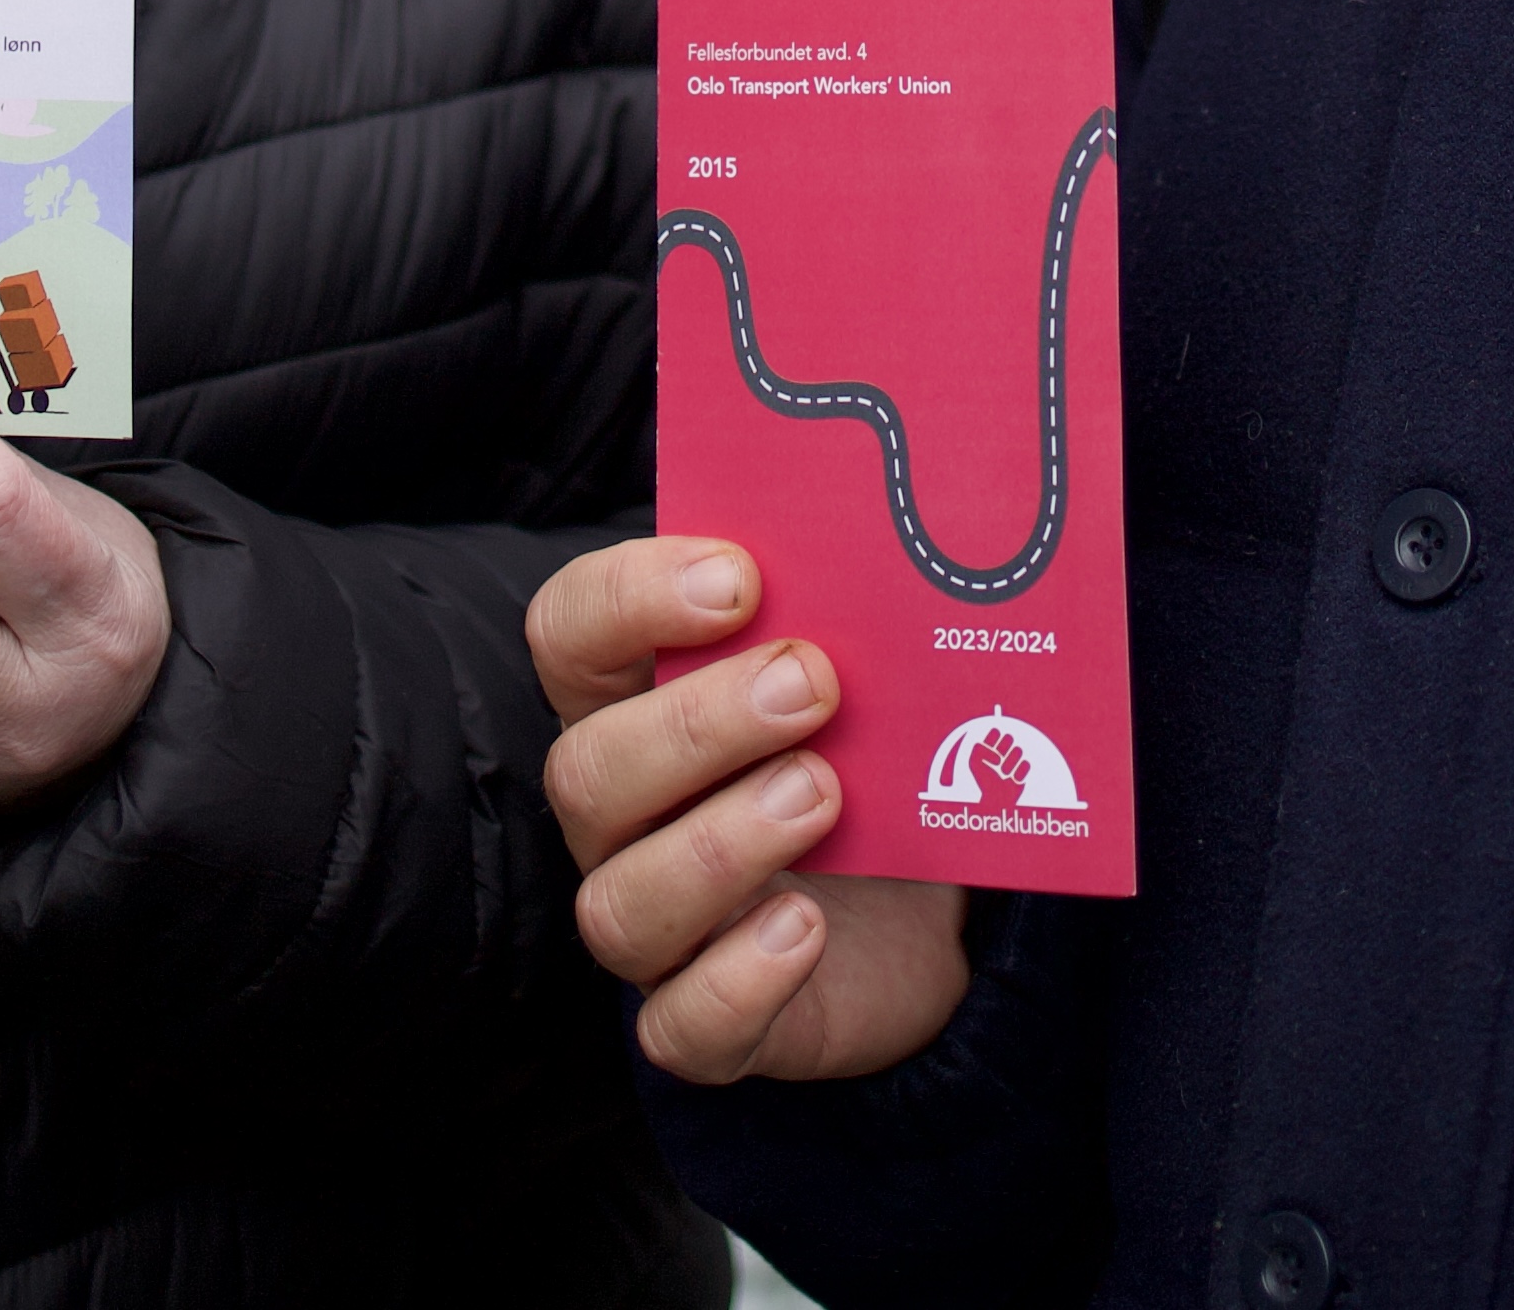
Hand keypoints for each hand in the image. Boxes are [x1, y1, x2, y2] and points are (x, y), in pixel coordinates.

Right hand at [529, 535, 969, 1082]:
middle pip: (588, 771)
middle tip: (814, 682)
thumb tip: (942, 485)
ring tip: (823, 794)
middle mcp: (624, 816)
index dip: (630, 599)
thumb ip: (862, 594)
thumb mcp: (869, 665)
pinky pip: (681, 1028)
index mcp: (638, 700)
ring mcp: (661, 926)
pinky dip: (735, 982)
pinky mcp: (712, 1022)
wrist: (928, 905)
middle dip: (697, 724)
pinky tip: (803, 932)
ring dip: (718, 846)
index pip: (570, 631)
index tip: (739, 576)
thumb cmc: (876, 751)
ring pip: (621, 904)